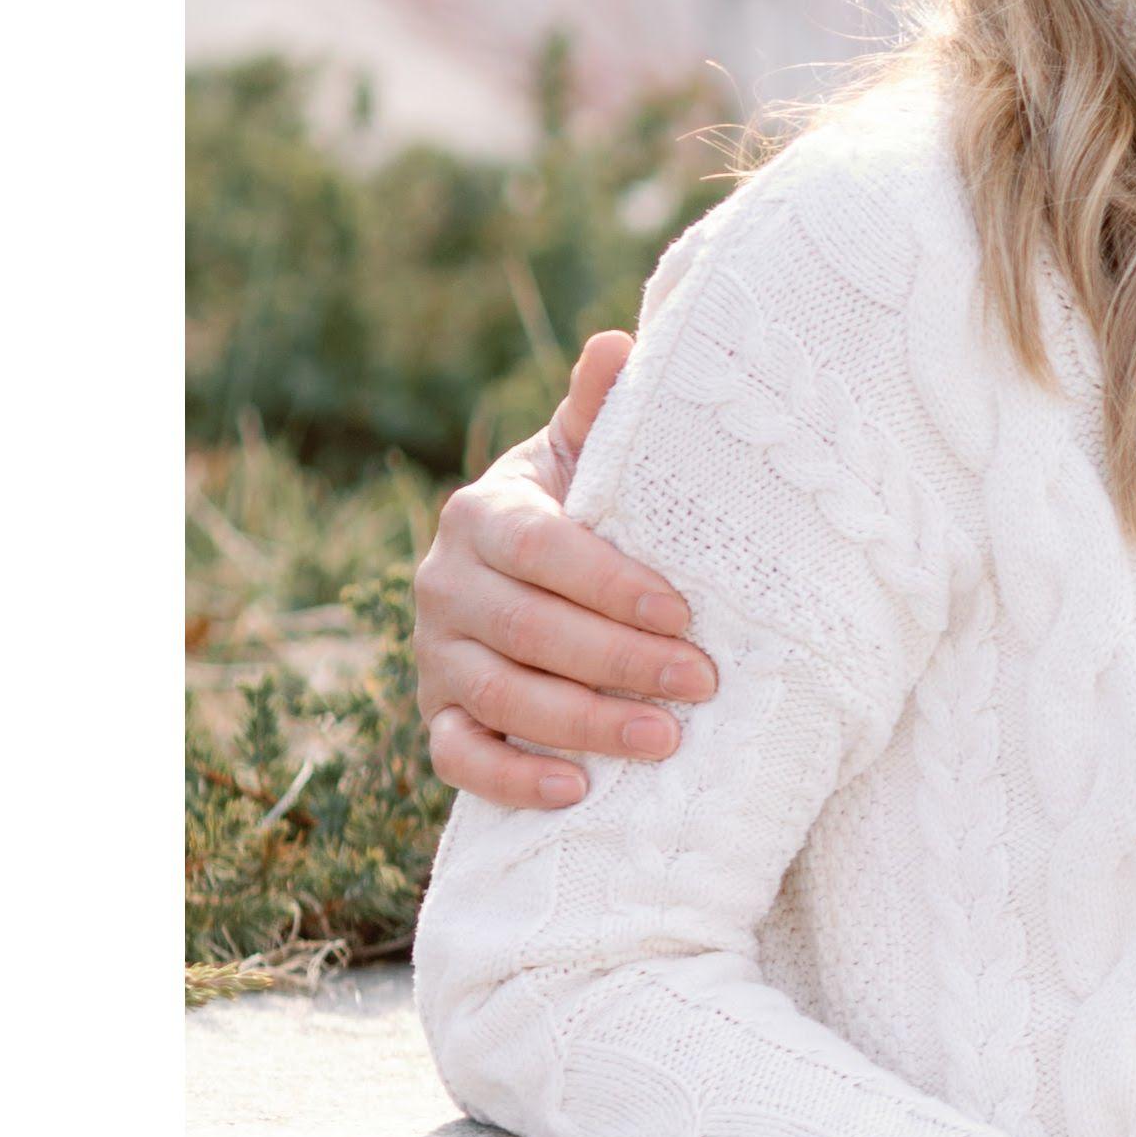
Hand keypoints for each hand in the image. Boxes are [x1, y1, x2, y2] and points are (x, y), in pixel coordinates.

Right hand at [416, 330, 724, 806]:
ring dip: (583, 724)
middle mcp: (444, 585)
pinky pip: (458, 759)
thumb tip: (619, 344)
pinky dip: (511, 780)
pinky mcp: (436, 716)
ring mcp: (434, 656)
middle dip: (617, 661)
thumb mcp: (583, 460)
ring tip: (665, 740)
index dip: (610, 584)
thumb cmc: (574, 511)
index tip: (684, 611)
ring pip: (499, 699)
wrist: (517, 575)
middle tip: (701, 682)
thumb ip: (600, 413)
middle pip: (527, 632)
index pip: (542, 552)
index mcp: (482, 516)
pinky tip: (576, 792)